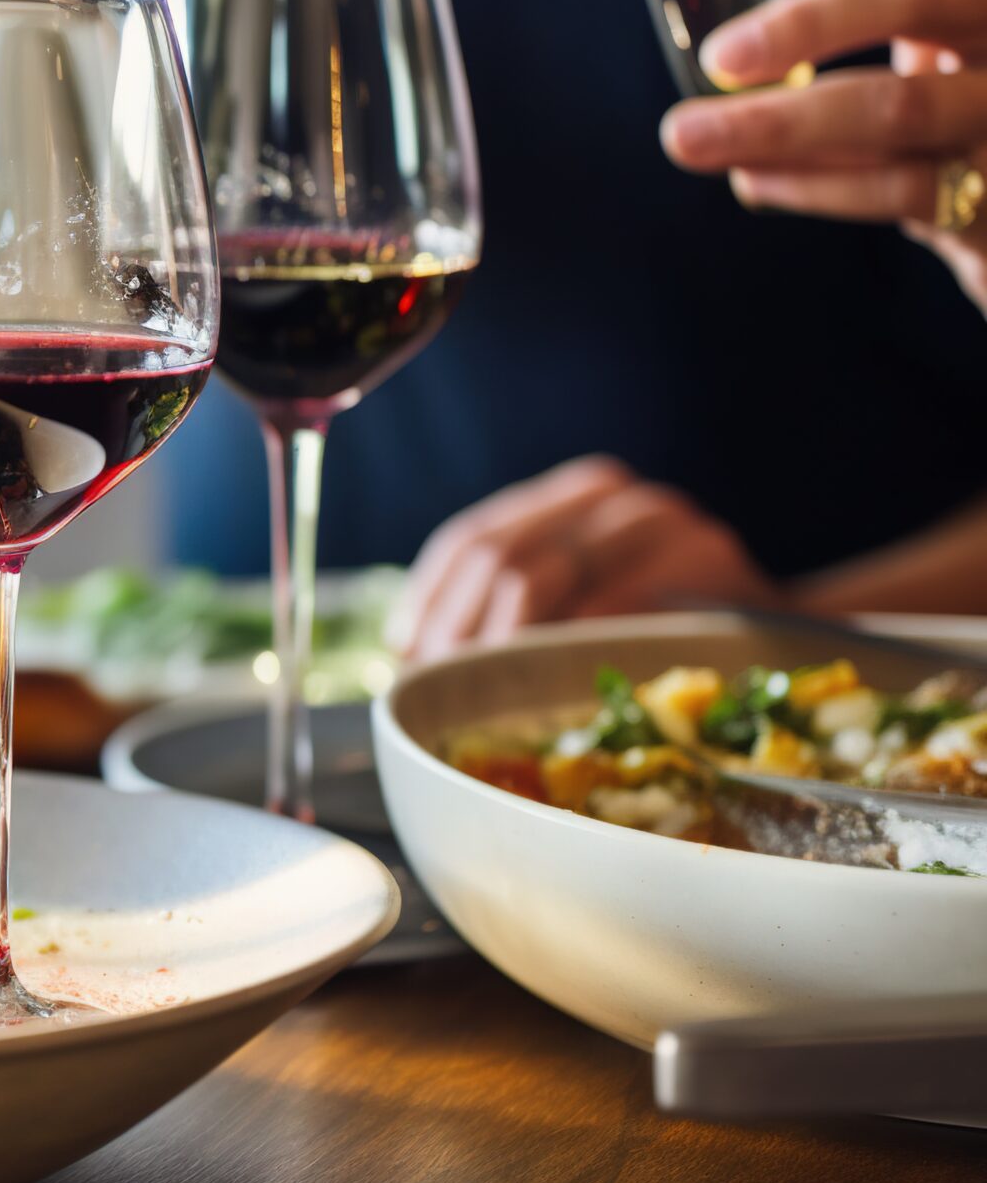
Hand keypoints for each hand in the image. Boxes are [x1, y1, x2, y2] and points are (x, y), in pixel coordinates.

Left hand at [387, 456, 776, 661]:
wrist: (775, 629)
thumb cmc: (655, 629)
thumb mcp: (575, 606)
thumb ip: (508, 606)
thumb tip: (407, 648)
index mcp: (565, 498)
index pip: (471, 540)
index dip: (432, 599)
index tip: (407, 652)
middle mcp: (607, 492)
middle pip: (497, 558)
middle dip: (461, 629)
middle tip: (445, 685)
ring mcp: (658, 515)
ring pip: (536, 574)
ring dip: (501, 643)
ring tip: (484, 690)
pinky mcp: (703, 551)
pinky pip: (607, 600)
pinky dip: (565, 643)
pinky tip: (547, 679)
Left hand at [659, 0, 986, 314]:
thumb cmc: (970, 92)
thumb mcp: (938, 41)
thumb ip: (870, 33)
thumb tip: (738, 59)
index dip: (813, 21)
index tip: (724, 56)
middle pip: (897, 100)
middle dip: (777, 120)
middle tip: (682, 134)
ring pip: (896, 161)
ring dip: (787, 162)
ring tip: (708, 157)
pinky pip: (907, 202)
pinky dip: (820, 190)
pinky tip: (761, 183)